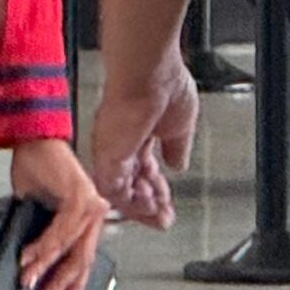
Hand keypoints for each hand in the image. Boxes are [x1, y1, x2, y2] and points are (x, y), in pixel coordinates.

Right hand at [10, 139, 110, 289]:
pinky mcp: (80, 197)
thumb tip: (33, 269)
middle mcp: (95, 212)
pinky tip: (28, 258)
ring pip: (71, 249)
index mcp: (88, 218)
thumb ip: (41, 236)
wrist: (32, 137)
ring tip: (30, 281)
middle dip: (61, 285)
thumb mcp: (37, 211)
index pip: (84, 258)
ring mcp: (90, 204)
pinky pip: (61, 233)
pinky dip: (42, 248)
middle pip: (82, 259)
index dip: (73, 285)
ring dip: (46, 268)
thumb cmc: (37, 170)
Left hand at [80, 44, 201, 228]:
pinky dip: (131, 202)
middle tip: (163, 218)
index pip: (142, 170)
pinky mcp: (107, 155)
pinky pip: (113, 190)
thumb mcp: (181, 123)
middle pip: (130, 185)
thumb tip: (178, 164)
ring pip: (119, 193)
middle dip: (149, 206)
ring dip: (141, 208)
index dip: (156, 190)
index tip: (166, 204)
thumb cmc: (164, 83)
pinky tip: (149, 205)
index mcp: (137, 131)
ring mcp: (112, 149)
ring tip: (159, 214)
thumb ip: (177, 147)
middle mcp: (120, 142)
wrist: (149, 71)